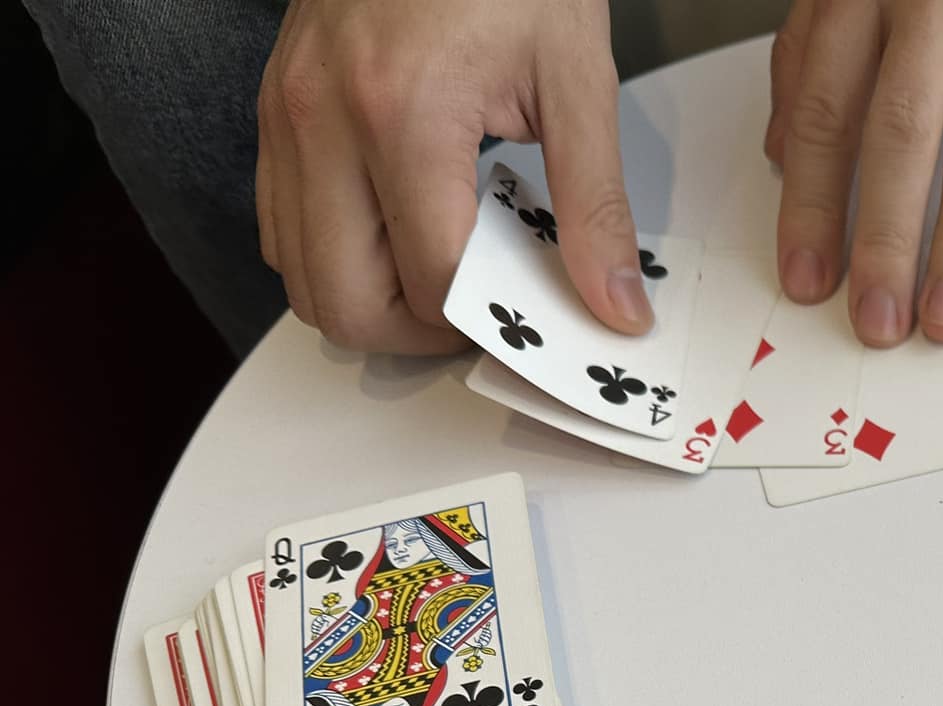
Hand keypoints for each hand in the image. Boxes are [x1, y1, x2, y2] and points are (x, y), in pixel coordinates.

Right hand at [257, 0, 648, 354]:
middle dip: (417, 337)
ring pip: (299, 276)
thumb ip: (595, 207)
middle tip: (478, 323)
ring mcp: (287, 115)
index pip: (431, 280)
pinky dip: (333, 256)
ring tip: (441, 281)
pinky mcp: (275, 110)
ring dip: (370, 303)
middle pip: (344, 301)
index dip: (483, 327)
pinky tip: (398, 236)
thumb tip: (615, 305)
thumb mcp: (575, 79)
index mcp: (403, 113)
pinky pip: (280, 226)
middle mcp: (325, 121)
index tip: (528, 325)